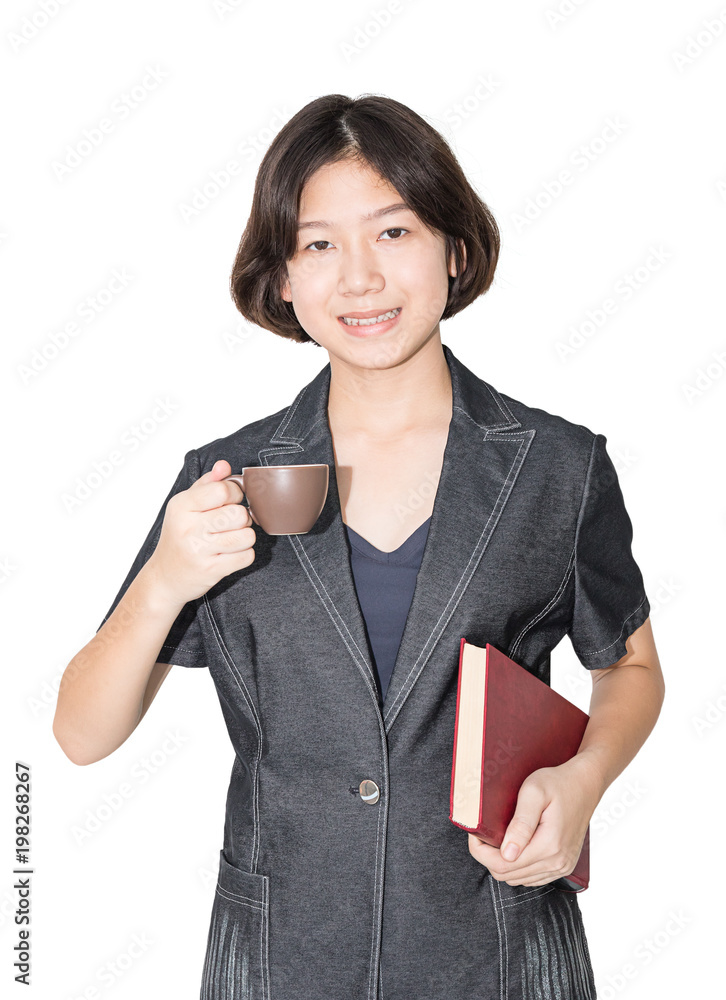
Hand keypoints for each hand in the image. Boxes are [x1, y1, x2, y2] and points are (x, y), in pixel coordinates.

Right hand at [146, 459, 255, 606]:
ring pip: (247, 536)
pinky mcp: (211, 570)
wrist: (164, 577)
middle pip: (239, 514)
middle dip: (241, 518)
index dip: (234, 494)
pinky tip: (229, 554)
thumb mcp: (185, 506)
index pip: (222, 490)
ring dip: (244, 537)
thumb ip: (207, 483)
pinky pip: (247, 556)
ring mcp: (200, 550)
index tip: (229, 501)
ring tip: (230, 539)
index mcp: (182, 506)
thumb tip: (224, 466)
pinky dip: (243, 555)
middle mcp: (189, 527)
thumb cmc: (179, 538)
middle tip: (230, 524)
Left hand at [467, 755, 602, 885]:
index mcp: (549, 846)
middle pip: (507, 875)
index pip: (502, 865)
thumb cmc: (558, 783)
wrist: (585, 784)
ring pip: (518, 880)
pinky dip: (518, 867)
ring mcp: (562, 867)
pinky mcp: (563, 866)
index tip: (476, 833)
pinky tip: (515, 847)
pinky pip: (532, 878)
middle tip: (484, 834)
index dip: (480, 851)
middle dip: (488, 857)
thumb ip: (520, 823)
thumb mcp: (534, 792)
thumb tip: (508, 853)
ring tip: (498, 838)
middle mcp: (557, 862)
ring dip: (503, 863)